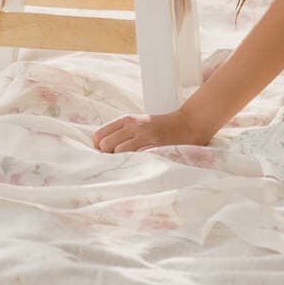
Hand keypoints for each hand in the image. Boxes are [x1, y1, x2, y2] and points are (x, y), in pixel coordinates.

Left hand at [93, 107, 213, 151]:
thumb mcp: (137, 124)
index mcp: (126, 120)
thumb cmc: (158, 129)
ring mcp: (144, 136)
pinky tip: (139, 164)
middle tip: (120, 160)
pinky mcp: (155, 146)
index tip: (108, 154)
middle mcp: (133, 126)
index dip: (99, 148)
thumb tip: (100, 150)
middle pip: (105, 145)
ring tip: (131, 162)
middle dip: (109, 155)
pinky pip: (136, 158)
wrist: (185, 125)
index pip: (98, 136)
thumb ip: (119, 133)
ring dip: (122, 161)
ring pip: (118, 153)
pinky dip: (134, 163)